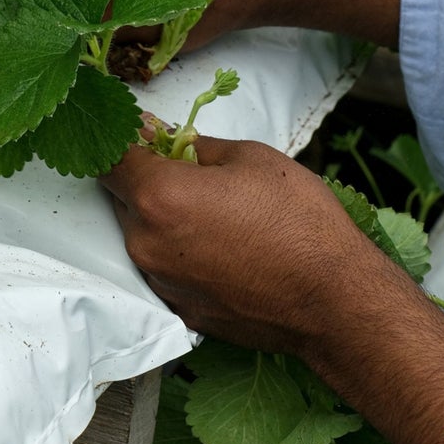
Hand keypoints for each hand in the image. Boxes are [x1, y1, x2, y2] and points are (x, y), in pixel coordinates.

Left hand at [101, 134, 370, 353]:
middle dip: (147, 179)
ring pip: (143, 235)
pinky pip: (165, 268)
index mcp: (159, 197)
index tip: (144, 134)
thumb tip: (172, 138)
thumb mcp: (252, 159)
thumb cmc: (299, 221)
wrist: (332, 299)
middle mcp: (146, 243)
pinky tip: (222, 247)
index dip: (124, 140)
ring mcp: (160, 281)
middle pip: (123, 198)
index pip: (110, 159)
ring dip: (164, 218)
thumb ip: (198, 146)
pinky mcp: (179, 309)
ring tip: (215, 213)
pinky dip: (180, 253)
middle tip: (191, 170)